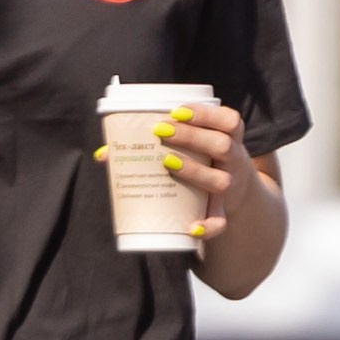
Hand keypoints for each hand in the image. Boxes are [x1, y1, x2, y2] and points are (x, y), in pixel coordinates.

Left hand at [150, 98, 252, 244]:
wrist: (234, 191)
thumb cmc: (202, 159)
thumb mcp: (194, 145)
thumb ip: (157, 141)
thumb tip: (105, 153)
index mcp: (228, 137)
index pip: (228, 120)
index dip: (206, 114)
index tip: (176, 112)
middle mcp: (232, 160)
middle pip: (222, 145)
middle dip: (192, 136)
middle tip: (161, 131)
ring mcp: (229, 185)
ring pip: (221, 180)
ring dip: (195, 171)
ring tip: (167, 162)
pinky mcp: (222, 209)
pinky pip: (220, 220)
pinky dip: (208, 225)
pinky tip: (192, 228)